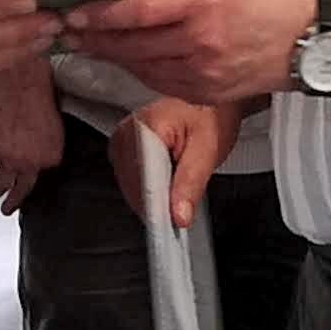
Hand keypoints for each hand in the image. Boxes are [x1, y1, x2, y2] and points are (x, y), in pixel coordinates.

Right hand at [0, 57, 63, 211]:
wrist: (20, 81)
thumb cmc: (38, 94)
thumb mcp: (54, 126)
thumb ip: (46, 145)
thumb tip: (38, 152)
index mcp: (51, 156)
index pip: (41, 178)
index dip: (30, 184)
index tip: (24, 190)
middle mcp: (32, 162)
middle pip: (20, 189)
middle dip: (11, 202)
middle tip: (6, 208)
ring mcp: (10, 159)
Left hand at [64, 0, 317, 107]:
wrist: (310, 42)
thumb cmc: (266, 0)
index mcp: (205, 4)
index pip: (138, 11)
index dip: (101, 15)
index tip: (74, 13)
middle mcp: (201, 43)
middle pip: (132, 45)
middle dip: (95, 39)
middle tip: (68, 31)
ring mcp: (204, 74)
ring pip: (141, 67)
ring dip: (113, 56)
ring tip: (91, 43)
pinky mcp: (206, 95)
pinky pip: (160, 82)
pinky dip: (140, 70)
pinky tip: (130, 59)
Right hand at [108, 96, 242, 229]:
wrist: (207, 105)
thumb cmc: (209, 116)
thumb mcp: (208, 149)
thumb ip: (192, 183)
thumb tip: (179, 215)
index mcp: (147, 126)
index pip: (145, 178)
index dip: (159, 205)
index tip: (171, 224)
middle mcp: (127, 132)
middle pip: (134, 186)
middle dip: (159, 203)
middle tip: (183, 210)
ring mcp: (121, 141)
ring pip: (131, 189)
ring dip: (154, 198)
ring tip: (178, 187)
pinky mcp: (122, 150)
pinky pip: (132, 182)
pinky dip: (149, 191)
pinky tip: (167, 183)